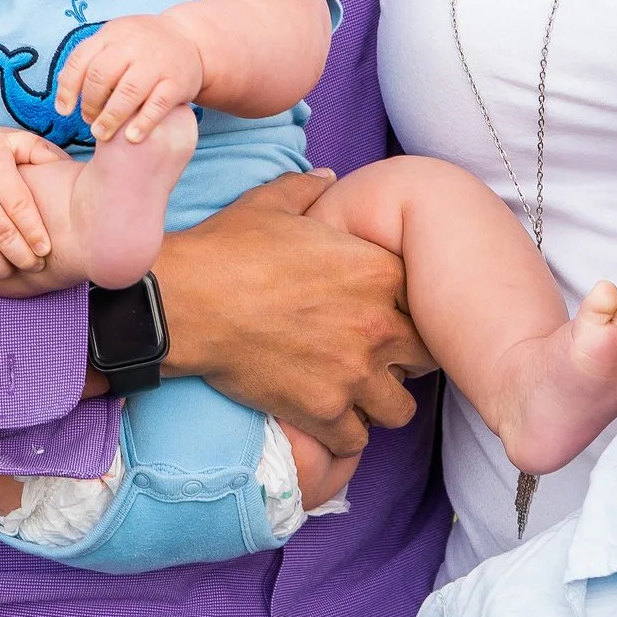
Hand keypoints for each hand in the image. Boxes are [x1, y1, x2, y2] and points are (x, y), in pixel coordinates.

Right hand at [0, 127, 63, 283]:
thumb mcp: (6, 140)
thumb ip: (36, 149)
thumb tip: (63, 163)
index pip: (18, 207)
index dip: (34, 232)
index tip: (46, 248)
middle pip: (3, 235)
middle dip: (24, 257)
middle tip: (38, 265)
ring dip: (3, 268)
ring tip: (18, 270)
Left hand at [58, 12, 205, 140]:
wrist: (190, 38)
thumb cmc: (143, 47)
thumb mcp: (115, 41)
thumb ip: (90, 61)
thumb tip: (64, 96)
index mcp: (112, 34)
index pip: (80, 60)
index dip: (68, 89)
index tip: (65, 111)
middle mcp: (133, 45)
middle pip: (101, 75)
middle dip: (90, 103)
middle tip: (90, 120)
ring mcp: (157, 63)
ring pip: (128, 92)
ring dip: (111, 117)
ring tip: (102, 134)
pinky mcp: (178, 82)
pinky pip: (158, 104)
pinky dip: (142, 123)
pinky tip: (131, 137)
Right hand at [156, 171, 424, 457]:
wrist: (190, 302)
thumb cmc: (229, 250)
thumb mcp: (271, 204)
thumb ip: (308, 189)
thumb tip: (328, 178)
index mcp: (378, 271)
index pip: (427, 300)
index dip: (408, 308)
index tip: (387, 313)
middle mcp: (378, 324)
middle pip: (425, 356)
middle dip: (406, 358)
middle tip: (377, 356)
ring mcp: (355, 373)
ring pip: (400, 408)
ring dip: (381, 401)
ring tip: (357, 393)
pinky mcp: (324, 410)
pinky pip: (358, 439)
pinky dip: (345, 433)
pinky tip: (327, 418)